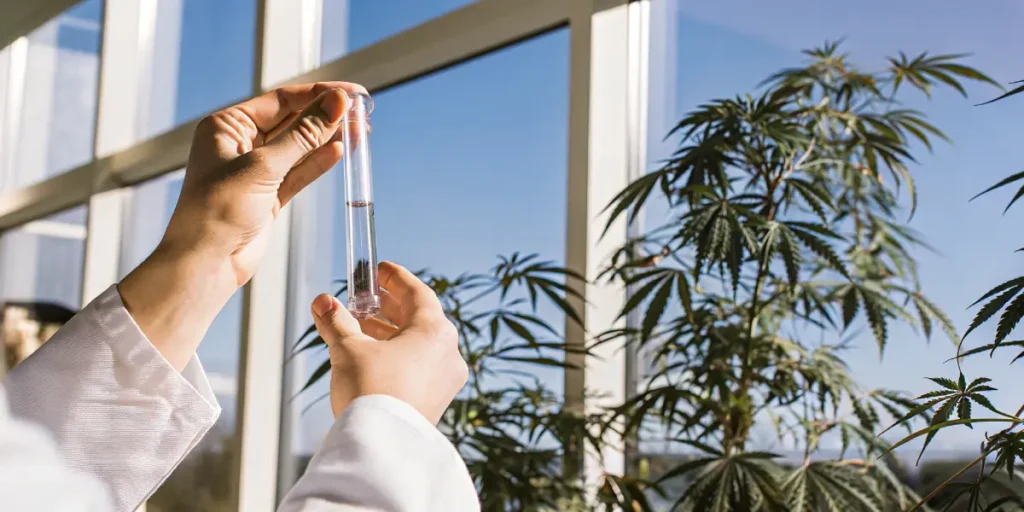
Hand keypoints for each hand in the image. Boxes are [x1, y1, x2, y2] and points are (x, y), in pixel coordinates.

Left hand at [120, 82, 366, 369]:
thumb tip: (335, 104)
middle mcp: (239, 144)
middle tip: (360, 111)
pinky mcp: (268, 196)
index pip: (281, 100)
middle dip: (326, 116)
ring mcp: (256, 171)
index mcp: (227, 126)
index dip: (317, 95)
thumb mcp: (263, 166)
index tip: (349, 93)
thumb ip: (303, 135)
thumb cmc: (217, 211)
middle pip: (292, 121)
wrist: (206, 262)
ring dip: (328, 138)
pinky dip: (320, 162)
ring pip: (299, 147)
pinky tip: (340, 151)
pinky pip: (299, 172)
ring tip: (360, 129)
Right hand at [311, 262, 468, 422]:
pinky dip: (397, 356)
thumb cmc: (371, 391)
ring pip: (418, 345)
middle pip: (419, 318)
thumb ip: (337, 322)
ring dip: (389, 333)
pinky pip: (419, 367)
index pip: (418, 292)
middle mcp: (448, 352)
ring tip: (359, 327)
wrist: (382, 447)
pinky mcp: (436, 400)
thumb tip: (323, 302)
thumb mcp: (349, 349)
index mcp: (435, 331)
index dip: (396, 279)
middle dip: (389, 307)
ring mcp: (445, 379)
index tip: (380, 271)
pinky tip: (371, 357)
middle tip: (366, 297)